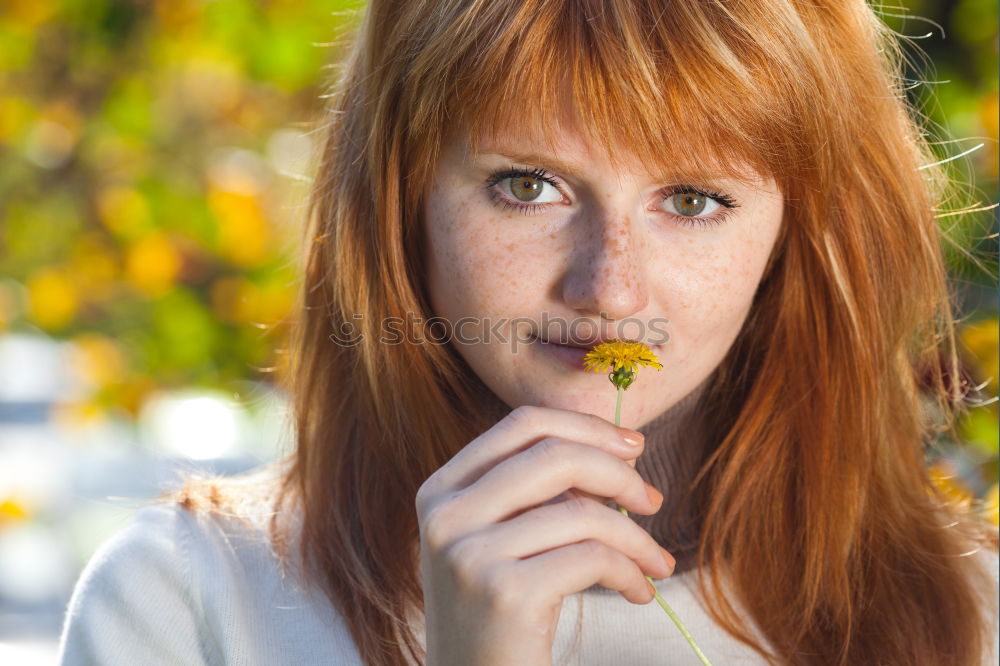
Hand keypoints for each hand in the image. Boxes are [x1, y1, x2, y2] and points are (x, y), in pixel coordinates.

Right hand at [416, 405, 675, 665]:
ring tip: (655, 563)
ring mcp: (469, 553)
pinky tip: (638, 592)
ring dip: (637, 538)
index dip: (587, 427)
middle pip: (555, 455)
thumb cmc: (497, 618)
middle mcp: (446, 515)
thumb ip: (534, 492)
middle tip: (651, 502)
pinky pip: (592, 558)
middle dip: (619, 474)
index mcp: (440, 490)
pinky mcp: (504, 593)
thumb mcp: (497, 541)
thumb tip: (617, 447)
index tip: (633, 447)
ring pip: (583, 512)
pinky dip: (630, 572)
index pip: (523, 424)